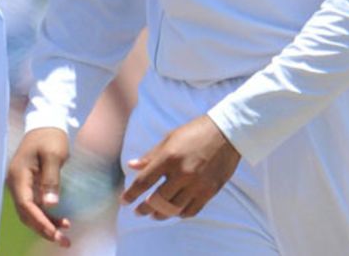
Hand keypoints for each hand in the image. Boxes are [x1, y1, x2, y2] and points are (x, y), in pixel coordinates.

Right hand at [5, 127, 72, 247]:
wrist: (46, 123)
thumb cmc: (50, 138)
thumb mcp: (54, 156)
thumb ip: (51, 180)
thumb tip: (50, 205)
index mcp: (19, 175)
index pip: (26, 206)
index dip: (41, 222)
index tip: (57, 233)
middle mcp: (15, 182)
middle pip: (25, 213)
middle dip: (43, 229)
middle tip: (64, 241)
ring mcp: (20, 184)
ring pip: (29, 212)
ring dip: (44, 224)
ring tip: (64, 233)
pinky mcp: (27, 185)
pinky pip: (33, 206)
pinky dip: (45, 216)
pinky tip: (60, 220)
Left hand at [121, 114, 240, 220]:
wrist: (225, 134)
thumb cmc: (193, 133)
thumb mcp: (168, 139)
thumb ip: (150, 156)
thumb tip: (131, 166)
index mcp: (168, 158)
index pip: (144, 181)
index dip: (131, 194)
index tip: (123, 201)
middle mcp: (182, 173)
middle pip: (158, 199)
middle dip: (144, 208)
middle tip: (138, 212)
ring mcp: (197, 184)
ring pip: (174, 208)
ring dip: (161, 214)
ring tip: (154, 214)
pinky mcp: (210, 191)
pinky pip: (192, 210)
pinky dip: (180, 213)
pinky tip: (175, 211)